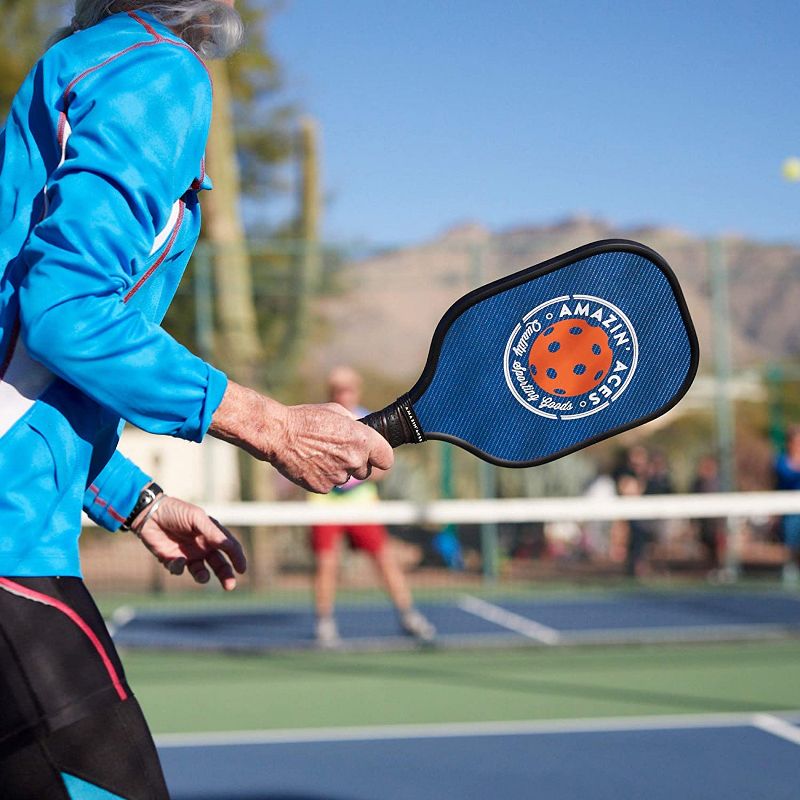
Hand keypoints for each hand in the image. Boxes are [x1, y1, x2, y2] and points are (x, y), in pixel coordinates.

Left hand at [132, 495, 246, 590]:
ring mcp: (189, 555)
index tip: (242, 569)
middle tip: (230, 586)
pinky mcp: (173, 560)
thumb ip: (213, 532)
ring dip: (204, 577)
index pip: (229, 548)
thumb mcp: (197, 518)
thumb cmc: (176, 511)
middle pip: (219, 565)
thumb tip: (229, 546)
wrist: (150, 514)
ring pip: (202, 572)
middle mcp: (203, 546)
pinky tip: (175, 560)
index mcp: (212, 534)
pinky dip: (179, 568)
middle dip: (226, 576)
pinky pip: (179, 570)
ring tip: (203, 577)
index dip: (237, 558)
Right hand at [273, 402, 393, 492]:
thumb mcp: (336, 411)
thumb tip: (363, 432)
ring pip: (346, 478)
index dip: (380, 457)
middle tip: (338, 451)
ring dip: (338, 469)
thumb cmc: (306, 418)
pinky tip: (310, 463)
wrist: (278, 434)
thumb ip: (355, 425)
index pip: (387, 459)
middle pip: (365, 471)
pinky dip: (322, 477)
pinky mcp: (323, 488)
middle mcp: (354, 460)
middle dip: (356, 463)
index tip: (374, 455)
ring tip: (319, 453)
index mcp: (362, 440)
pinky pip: (329, 485)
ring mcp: (339, 476)